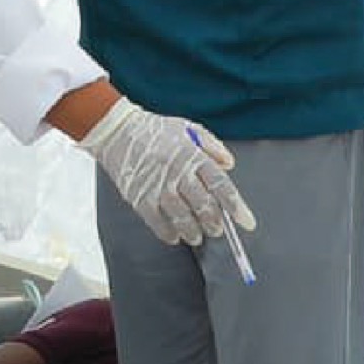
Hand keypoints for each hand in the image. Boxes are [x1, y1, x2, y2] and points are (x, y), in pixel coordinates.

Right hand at [82, 98, 255, 246]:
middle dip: (214, 223)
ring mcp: (158, 185)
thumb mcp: (187, 127)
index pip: (220, 184)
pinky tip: (174, 236)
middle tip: (216, 229)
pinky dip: (169, 233)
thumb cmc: (154, 130)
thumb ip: (211, 145)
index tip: (247, 222)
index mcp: (192, 155)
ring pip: (183, 218)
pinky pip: (158, 222)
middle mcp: (177, 171)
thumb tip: (229, 164)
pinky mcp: (139, 196)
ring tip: (197, 236)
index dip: (236, 206)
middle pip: (204, 206)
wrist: (116, 130)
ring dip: (194, 231)